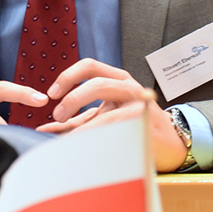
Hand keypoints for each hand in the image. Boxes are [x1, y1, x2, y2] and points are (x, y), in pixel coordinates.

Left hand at [38, 59, 187, 170]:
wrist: (170, 143)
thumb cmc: (131, 126)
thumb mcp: (102, 117)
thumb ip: (74, 121)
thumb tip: (43, 129)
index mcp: (115, 78)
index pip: (89, 66)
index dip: (67, 76)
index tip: (51, 94)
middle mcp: (128, 85)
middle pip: (96, 81)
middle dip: (73, 98)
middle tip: (58, 115)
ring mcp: (139, 100)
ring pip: (110, 106)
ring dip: (84, 119)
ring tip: (69, 135)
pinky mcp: (145, 118)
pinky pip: (117, 123)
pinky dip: (97, 134)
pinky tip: (86, 145)